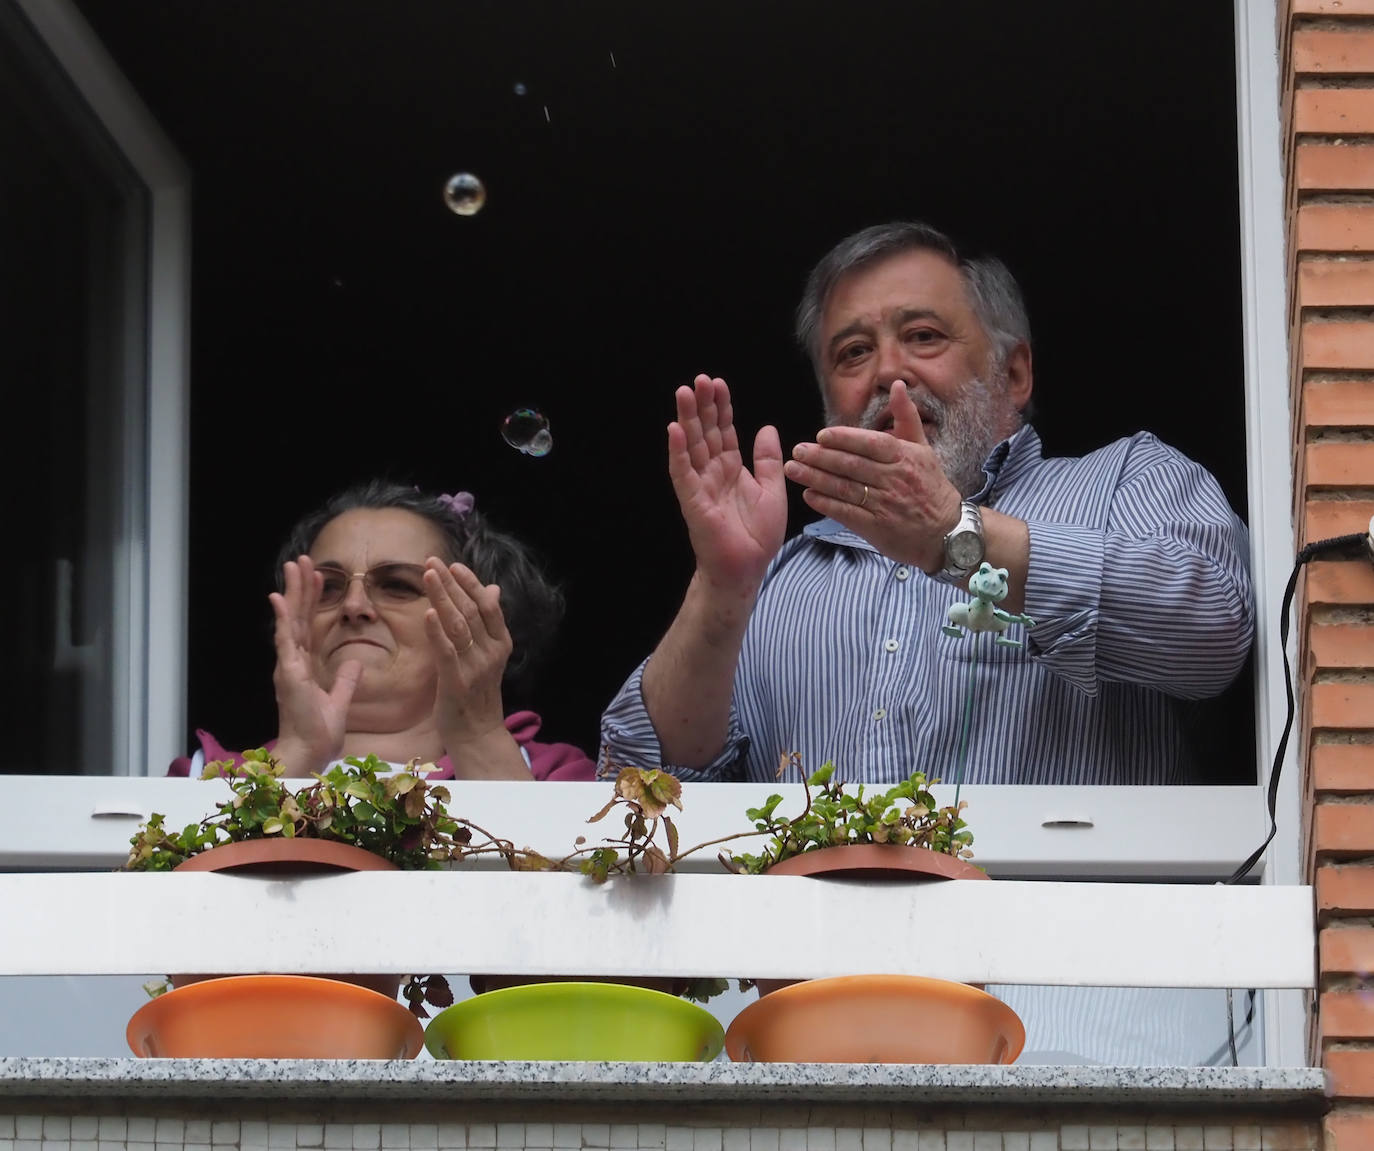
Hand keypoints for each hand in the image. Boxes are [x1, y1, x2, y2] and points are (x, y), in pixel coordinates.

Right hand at [268, 556, 360, 774]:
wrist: (309, 755)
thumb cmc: (319, 733)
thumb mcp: (339, 701)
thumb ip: (346, 680)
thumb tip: (355, 662)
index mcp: (303, 666)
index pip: (309, 625)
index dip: (313, 600)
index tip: (318, 576)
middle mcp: (292, 662)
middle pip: (298, 617)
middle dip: (300, 588)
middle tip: (302, 560)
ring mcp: (288, 666)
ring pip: (290, 622)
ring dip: (292, 593)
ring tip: (293, 567)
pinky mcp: (288, 675)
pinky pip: (285, 642)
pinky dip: (282, 619)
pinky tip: (279, 599)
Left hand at [423, 559, 511, 749]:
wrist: (478, 735)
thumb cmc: (479, 693)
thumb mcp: (489, 655)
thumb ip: (488, 622)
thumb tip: (493, 589)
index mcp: (500, 643)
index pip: (487, 605)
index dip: (471, 583)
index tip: (453, 565)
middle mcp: (491, 653)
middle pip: (470, 610)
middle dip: (450, 584)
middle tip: (432, 561)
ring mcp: (475, 668)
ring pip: (458, 625)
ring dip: (442, 597)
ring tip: (428, 575)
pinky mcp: (456, 683)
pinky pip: (446, 652)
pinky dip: (437, 631)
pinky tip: (427, 613)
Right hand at [667, 374, 787, 592]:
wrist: (746, 568)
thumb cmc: (758, 534)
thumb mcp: (773, 489)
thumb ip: (767, 459)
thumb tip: (767, 427)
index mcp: (732, 468)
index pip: (724, 431)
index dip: (721, 407)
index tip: (718, 384)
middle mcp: (713, 472)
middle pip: (706, 432)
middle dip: (702, 405)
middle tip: (698, 379)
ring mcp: (700, 485)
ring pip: (692, 446)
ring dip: (687, 419)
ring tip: (684, 393)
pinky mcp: (692, 500)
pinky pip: (683, 472)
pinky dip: (678, 451)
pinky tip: (675, 430)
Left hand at [782, 381, 961, 571]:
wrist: (946, 532)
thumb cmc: (931, 486)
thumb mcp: (923, 449)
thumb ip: (907, 417)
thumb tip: (898, 385)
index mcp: (905, 457)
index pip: (871, 444)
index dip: (845, 439)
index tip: (821, 436)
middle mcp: (895, 479)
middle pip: (853, 466)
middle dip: (821, 457)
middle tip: (798, 451)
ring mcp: (885, 504)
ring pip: (845, 488)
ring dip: (816, 478)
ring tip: (794, 470)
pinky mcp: (877, 527)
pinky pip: (847, 513)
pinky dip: (826, 504)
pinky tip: (809, 495)